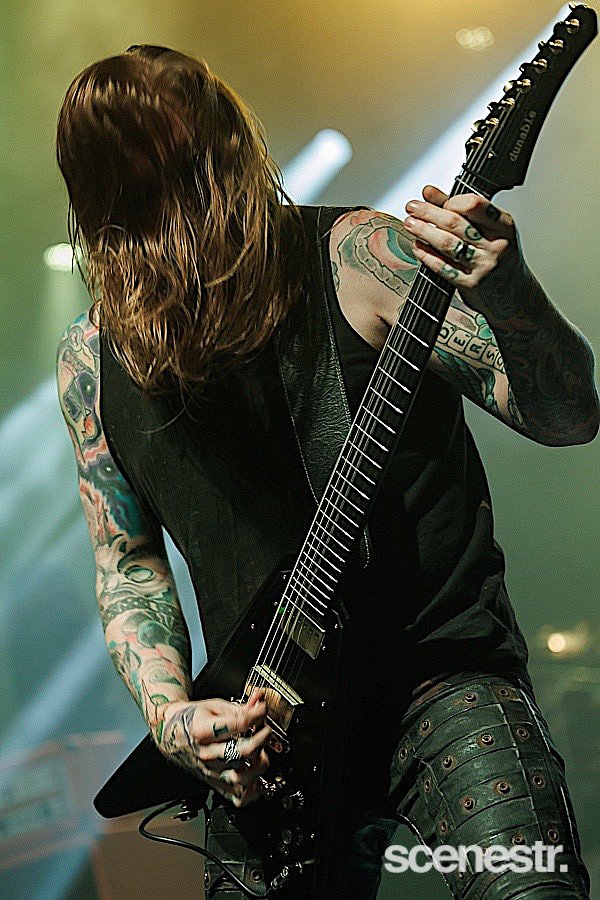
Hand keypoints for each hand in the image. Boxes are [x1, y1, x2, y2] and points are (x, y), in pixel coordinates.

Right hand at [158, 688, 271, 807]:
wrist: (172, 734)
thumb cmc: (193, 719)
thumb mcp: (214, 706)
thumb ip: (240, 708)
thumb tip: (260, 703)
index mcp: (203, 730)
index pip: (239, 724)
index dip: (257, 715)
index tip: (262, 710)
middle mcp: (206, 754)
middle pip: (242, 752)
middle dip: (261, 740)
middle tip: (264, 731)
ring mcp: (210, 771)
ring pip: (242, 777)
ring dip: (259, 765)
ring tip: (260, 754)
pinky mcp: (214, 783)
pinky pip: (238, 797)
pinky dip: (252, 789)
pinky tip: (254, 775)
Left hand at [402, 184, 524, 314]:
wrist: (514, 295)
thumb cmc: (500, 257)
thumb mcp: (490, 230)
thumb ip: (460, 209)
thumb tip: (429, 192)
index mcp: (504, 226)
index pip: (475, 205)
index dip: (451, 201)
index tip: (435, 200)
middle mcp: (495, 245)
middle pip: (456, 223)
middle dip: (429, 213)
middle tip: (412, 207)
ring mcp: (483, 266)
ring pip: (447, 244)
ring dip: (424, 232)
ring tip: (410, 224)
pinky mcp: (470, 284)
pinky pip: (443, 267)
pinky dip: (426, 255)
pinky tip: (417, 247)